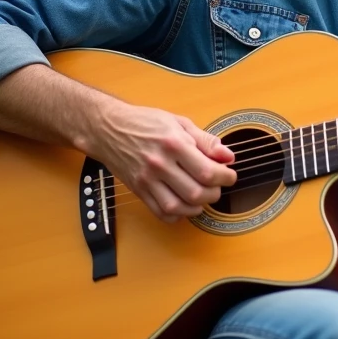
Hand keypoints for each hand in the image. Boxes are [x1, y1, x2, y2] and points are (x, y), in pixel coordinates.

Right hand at [91, 101, 236, 222]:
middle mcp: (159, 164)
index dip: (225, 178)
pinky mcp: (138, 190)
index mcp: (173, 144)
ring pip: (178, 207)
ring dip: (197, 208)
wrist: (108, 128)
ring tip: (202, 198)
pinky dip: (176, 215)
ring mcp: (147, 180)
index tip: (230, 176)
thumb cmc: (145, 122)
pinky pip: (160, 212)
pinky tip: (184, 205)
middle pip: (195, 193)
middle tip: (217, 187)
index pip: (207, 171)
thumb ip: (205, 141)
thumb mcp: (179, 123)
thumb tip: (228, 156)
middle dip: (214, 194)